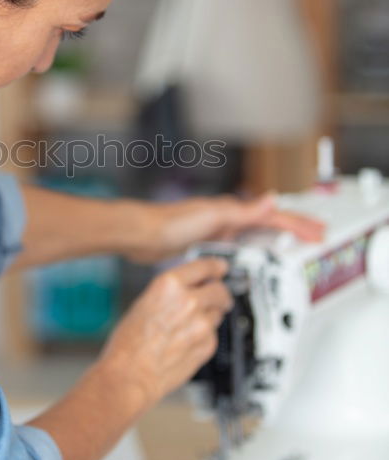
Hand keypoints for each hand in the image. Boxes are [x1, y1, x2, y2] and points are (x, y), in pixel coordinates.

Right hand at [98, 257, 231, 412]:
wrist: (131, 374)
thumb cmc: (128, 344)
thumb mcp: (144, 304)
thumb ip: (170, 293)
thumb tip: (188, 290)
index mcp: (169, 285)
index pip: (205, 267)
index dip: (216, 267)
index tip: (221, 268)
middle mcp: (189, 300)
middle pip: (219, 289)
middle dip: (219, 292)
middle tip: (217, 297)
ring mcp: (201, 323)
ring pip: (218, 312)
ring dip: (210, 315)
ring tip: (191, 326)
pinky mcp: (208, 345)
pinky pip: (213, 334)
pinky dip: (205, 336)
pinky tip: (187, 342)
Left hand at [125, 192, 324, 264]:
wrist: (143, 235)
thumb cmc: (171, 223)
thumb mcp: (214, 217)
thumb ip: (245, 211)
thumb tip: (272, 200)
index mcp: (233, 211)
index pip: (274, 217)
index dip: (298, 224)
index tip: (318, 231)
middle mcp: (227, 219)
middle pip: (270, 224)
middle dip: (294, 229)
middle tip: (316, 235)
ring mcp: (218, 231)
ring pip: (256, 235)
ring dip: (277, 240)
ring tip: (294, 246)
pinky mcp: (208, 245)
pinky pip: (240, 248)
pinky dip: (255, 252)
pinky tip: (255, 259)